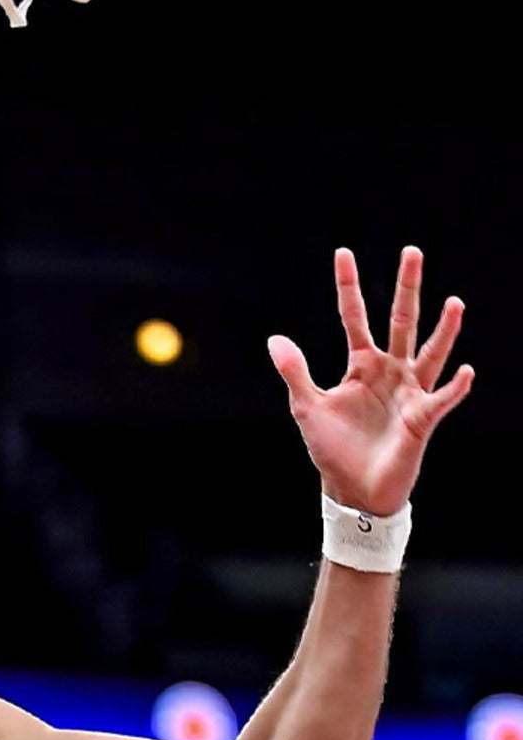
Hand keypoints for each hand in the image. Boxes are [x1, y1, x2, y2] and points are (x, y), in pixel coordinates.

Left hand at [268, 247, 473, 514]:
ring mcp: (409, 393)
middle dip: (406, 288)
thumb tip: (275, 338)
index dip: (348, 286)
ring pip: (430, 353)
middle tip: (412, 251)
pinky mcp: (422, 420)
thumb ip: (294, 371)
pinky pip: (442, 400)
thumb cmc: (331, 448)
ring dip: (444, 330)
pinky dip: (454, 387)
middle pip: (401, 321)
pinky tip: (465, 371)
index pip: (354, 316)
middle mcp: (389, 371)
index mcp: (361, 365)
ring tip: (454, 302)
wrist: (352, 489)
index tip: (343, 252)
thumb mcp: (306, 406)